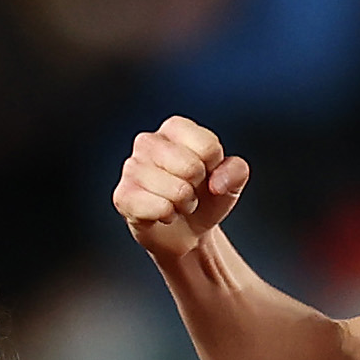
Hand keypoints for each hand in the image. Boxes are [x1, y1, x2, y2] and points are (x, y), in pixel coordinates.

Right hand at [112, 116, 248, 258]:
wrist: (185, 231)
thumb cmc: (205, 198)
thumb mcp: (231, 182)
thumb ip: (236, 171)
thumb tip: (216, 183)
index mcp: (174, 128)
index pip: (208, 148)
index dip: (214, 169)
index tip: (205, 175)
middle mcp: (148, 141)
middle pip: (191, 168)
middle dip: (197, 188)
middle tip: (188, 191)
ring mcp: (131, 168)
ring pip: (176, 191)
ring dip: (183, 205)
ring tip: (175, 203)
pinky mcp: (123, 196)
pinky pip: (159, 208)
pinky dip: (167, 217)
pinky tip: (160, 213)